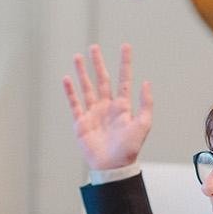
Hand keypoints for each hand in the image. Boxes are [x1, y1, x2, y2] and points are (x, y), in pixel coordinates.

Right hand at [64, 44, 152, 171]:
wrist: (113, 166)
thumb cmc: (129, 149)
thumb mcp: (143, 125)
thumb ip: (145, 103)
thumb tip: (146, 82)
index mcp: (122, 106)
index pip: (124, 79)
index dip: (125, 63)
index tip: (125, 47)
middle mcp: (107, 106)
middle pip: (102, 79)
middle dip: (98, 63)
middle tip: (94, 48)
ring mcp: (93, 113)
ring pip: (87, 87)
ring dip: (83, 72)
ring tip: (78, 57)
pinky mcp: (81, 122)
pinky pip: (75, 103)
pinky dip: (70, 92)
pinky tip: (67, 79)